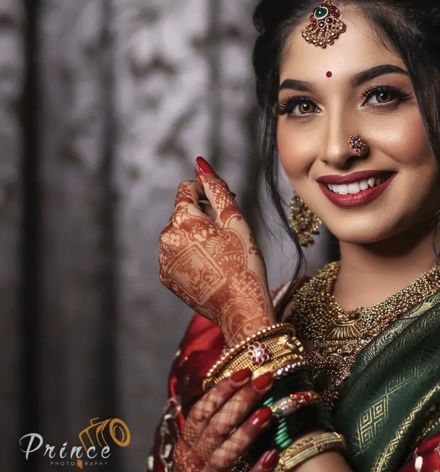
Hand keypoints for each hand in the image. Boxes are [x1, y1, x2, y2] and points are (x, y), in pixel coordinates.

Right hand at [149, 371, 277, 471]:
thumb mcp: (193, 455)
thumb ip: (208, 427)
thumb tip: (233, 388)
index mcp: (186, 447)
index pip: (201, 411)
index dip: (222, 390)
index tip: (245, 371)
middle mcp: (193, 465)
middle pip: (215, 428)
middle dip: (240, 401)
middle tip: (264, 381)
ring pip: (223, 457)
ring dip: (245, 434)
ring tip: (267, 414)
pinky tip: (273, 458)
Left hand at [158, 157, 274, 342]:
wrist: (240, 306)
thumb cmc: (243, 261)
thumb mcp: (235, 220)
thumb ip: (216, 189)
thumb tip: (200, 165)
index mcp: (182, 219)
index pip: (187, 189)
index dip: (206, 192)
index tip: (224, 204)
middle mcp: (166, 237)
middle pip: (182, 213)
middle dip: (202, 216)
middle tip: (227, 233)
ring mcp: (163, 259)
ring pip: (179, 234)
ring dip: (195, 236)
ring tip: (219, 253)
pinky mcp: (166, 276)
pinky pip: (176, 255)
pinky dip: (190, 255)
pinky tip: (210, 266)